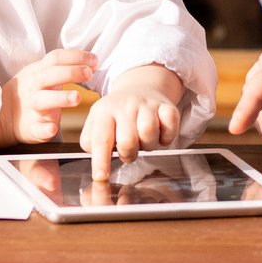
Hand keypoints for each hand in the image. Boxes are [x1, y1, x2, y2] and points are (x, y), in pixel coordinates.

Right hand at [0, 48, 97, 146]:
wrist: (6, 116)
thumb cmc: (34, 91)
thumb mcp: (42, 73)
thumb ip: (63, 66)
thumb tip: (92, 61)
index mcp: (39, 71)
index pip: (55, 58)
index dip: (76, 56)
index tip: (94, 60)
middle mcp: (34, 88)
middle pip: (49, 75)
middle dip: (70, 72)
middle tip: (89, 73)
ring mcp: (32, 108)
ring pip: (42, 100)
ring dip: (60, 98)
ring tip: (77, 97)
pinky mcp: (31, 128)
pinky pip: (36, 128)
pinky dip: (44, 129)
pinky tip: (53, 128)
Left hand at [79, 64, 186, 178]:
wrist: (139, 86)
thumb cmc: (116, 114)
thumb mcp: (96, 121)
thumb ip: (91, 142)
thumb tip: (97, 161)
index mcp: (104, 111)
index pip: (100, 140)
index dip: (101, 161)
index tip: (101, 176)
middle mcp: (125, 106)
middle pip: (128, 141)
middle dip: (128, 154)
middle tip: (128, 151)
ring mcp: (147, 104)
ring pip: (149, 133)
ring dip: (148, 145)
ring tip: (143, 140)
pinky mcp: (166, 106)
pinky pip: (170, 126)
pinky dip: (167, 137)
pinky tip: (159, 134)